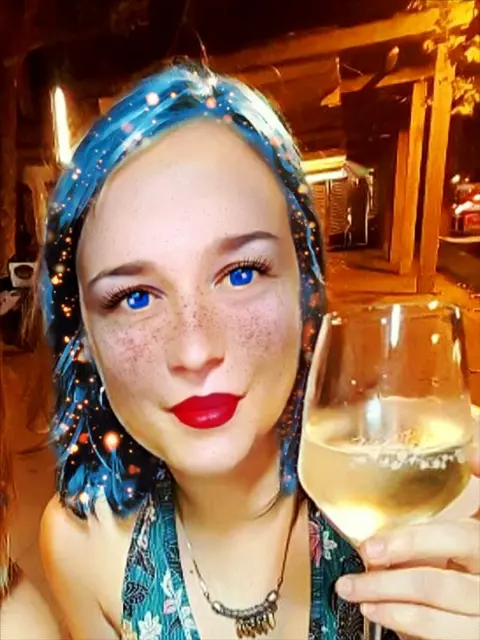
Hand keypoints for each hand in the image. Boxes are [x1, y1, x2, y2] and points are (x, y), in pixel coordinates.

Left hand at [335, 443, 479, 639]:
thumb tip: (470, 451)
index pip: (459, 535)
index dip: (418, 538)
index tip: (377, 541)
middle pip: (436, 572)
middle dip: (393, 561)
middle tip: (363, 552)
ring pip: (431, 599)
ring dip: (384, 593)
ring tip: (352, 586)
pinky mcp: (474, 637)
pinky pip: (436, 632)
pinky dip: (399, 619)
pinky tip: (374, 608)